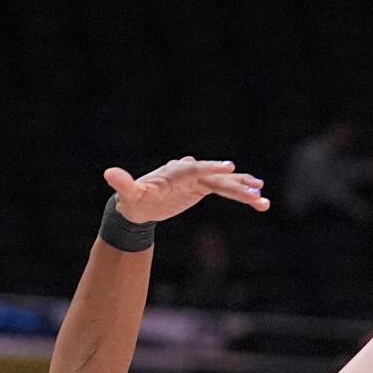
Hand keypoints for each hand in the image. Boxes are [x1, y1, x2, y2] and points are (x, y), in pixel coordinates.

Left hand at [103, 156, 269, 223]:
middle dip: (236, 183)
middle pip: (217, 176)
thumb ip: (123, 184)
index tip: (229, 167)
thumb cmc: (133, 201)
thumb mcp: (127, 195)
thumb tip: (109, 173)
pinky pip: (227, 190)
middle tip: (256, 189)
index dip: (212, 167)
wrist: (139, 204)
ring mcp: (199, 178)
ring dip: (245, 191)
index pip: (196, 168)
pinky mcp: (204, 187)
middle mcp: (190, 171)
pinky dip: (242, 196)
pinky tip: (260, 202)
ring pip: (226, 183)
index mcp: (176, 172)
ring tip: (264, 201)